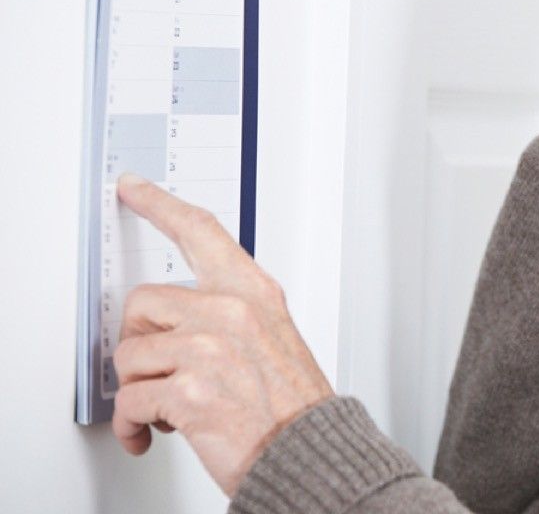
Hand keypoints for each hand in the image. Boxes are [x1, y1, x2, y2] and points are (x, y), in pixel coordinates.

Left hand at [111, 174, 333, 496]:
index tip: (134, 189)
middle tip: (161, 370)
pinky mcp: (188, 388)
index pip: (200, 232)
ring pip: (129, 355)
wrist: (307, 452)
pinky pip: (128, 400)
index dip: (160, 206)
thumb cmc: (291, 405)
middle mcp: (231, 311)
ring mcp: (208, 347)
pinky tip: (153, 431)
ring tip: (167, 408)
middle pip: (142, 302)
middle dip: (141, 343)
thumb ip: (227, 314)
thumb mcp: (272, 337)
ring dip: (139, 390)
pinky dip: (133, 424)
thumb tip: (173, 320)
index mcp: (253, 292)